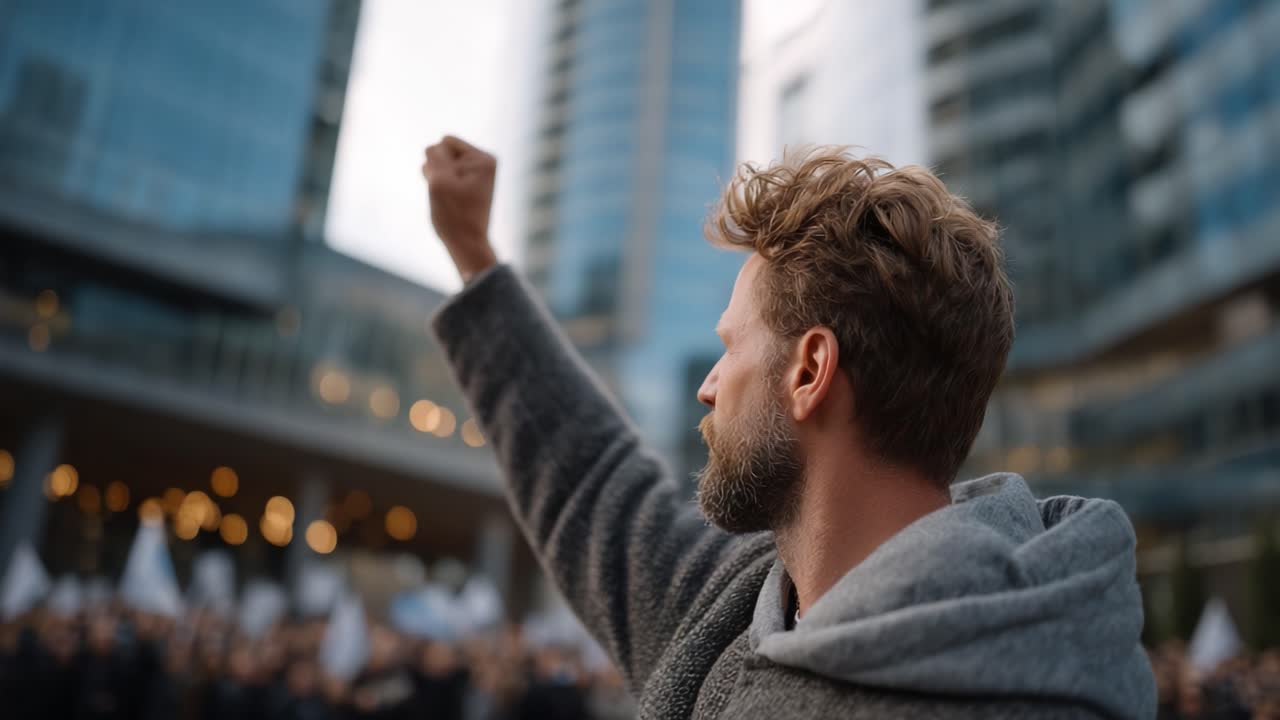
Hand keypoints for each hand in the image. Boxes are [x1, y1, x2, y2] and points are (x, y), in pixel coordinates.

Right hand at [422, 135, 497, 281]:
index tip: (450, 185)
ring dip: (437, 179)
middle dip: (438, 170)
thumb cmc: (454, 215)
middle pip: (444, 150)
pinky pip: (444, 175)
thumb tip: (433, 147)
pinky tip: (448, 200)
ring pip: (441, 164)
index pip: (445, 142)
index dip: (438, 163)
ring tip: (449, 198)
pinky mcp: (469, 183)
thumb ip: (435, 155)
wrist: (466, 244)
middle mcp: (485, 162)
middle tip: (449, 194)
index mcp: (483, 158)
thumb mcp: (439, 180)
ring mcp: (477, 173)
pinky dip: (441, 186)